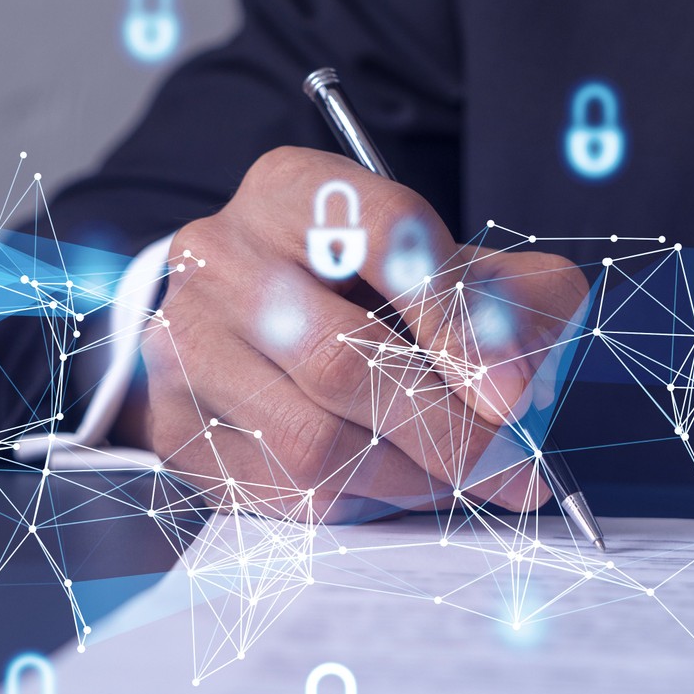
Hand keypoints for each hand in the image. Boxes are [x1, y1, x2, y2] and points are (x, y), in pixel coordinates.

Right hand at [135, 147, 588, 521]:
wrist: (259, 318)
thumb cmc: (376, 288)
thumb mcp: (458, 263)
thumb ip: (512, 301)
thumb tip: (520, 386)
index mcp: (294, 190)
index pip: (382, 237)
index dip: (459, 321)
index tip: (514, 394)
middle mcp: (221, 256)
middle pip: (340, 358)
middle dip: (446, 429)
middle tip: (513, 467)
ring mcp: (183, 342)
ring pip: (311, 440)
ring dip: (409, 477)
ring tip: (462, 477)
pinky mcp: (173, 424)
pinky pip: (283, 491)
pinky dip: (362, 503)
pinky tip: (401, 485)